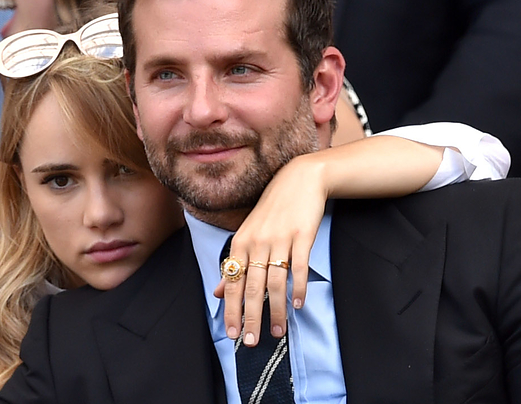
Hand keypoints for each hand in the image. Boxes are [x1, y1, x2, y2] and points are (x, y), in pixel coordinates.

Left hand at [214, 155, 326, 345]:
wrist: (298, 179)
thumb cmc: (272, 209)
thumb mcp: (248, 233)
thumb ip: (234, 263)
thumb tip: (219, 291)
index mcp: (241, 243)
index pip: (233, 283)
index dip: (231, 310)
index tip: (232, 333)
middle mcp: (257, 242)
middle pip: (252, 287)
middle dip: (250, 317)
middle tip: (251, 341)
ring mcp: (280, 239)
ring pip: (275, 283)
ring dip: (277, 310)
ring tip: (279, 331)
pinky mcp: (302, 236)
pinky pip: (299, 267)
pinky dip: (299, 288)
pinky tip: (299, 305)